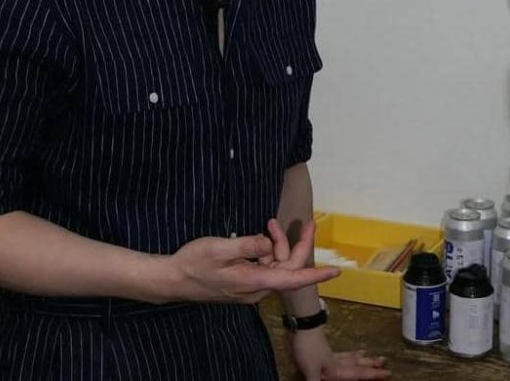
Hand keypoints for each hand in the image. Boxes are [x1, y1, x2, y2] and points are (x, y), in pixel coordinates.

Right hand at [166, 219, 338, 303]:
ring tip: (268, 224)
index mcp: (254, 281)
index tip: (336, 271)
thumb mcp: (219, 248)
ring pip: (276, 266)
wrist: (173, 280)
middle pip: (287, 267)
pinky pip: (265, 267)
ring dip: (277, 245)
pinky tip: (259, 237)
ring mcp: (250, 288)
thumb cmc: (194, 262)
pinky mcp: (244, 283)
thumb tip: (269, 243)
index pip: (292, 278)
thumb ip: (247, 245)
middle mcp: (257, 288)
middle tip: (304, 221)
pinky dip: (267, 251)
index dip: (315, 273)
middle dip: (295, 243)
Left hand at [288, 328, 390, 379]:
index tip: (389, 372)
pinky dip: (348, 353)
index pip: (359, 373)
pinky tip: (347, 352)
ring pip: (351, 357)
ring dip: (361, 357)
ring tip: (371, 354)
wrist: (303, 327)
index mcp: (337, 369)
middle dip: (371, 365)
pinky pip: (341, 353)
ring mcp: (331, 354)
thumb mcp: (311, 370)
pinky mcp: (324, 349)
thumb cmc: (308, 348)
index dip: (373, 374)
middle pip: (357, 364)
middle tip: (385, 361)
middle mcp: (337, 362)